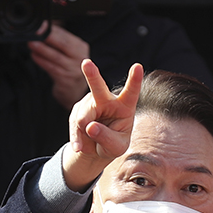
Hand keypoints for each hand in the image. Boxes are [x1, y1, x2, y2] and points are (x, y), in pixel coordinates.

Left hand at [28, 23, 92, 108]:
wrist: (74, 91)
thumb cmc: (68, 68)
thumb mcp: (68, 53)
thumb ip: (58, 41)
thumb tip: (43, 27)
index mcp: (81, 48)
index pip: (66, 36)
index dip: (53, 30)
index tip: (41, 24)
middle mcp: (81, 58)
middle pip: (63, 44)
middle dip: (47, 37)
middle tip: (35, 32)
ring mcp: (74, 70)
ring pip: (56, 56)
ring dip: (42, 49)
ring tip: (31, 43)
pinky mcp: (66, 80)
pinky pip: (52, 68)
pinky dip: (42, 61)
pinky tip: (34, 56)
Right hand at [63, 60, 143, 190]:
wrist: (97, 149)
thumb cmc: (113, 145)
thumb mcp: (115, 147)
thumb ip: (106, 137)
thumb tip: (89, 126)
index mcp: (125, 106)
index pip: (131, 92)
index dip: (135, 80)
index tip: (138, 66)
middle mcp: (107, 100)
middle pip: (98, 88)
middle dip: (92, 75)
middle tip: (86, 63)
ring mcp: (91, 103)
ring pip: (83, 117)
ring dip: (84, 133)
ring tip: (92, 143)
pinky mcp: (77, 110)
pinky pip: (74, 125)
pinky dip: (76, 138)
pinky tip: (79, 147)